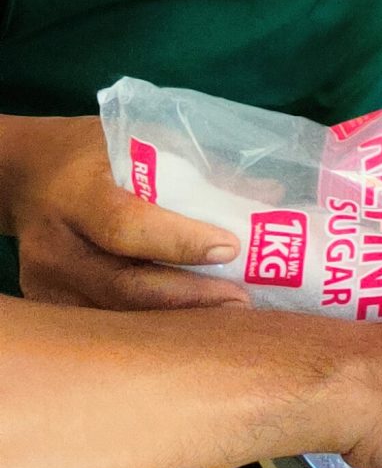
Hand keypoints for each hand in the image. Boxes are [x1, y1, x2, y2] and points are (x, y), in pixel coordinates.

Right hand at [0, 117, 243, 309]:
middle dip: (189, 297)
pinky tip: (190, 326)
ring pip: (115, 313)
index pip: (127, 225)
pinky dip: (149, 326)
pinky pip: (103, 322)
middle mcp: (56, 244)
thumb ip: (200, 167)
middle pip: (123, 284)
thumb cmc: (96, 153)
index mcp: (79, 193)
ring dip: (175, 319)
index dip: (179, 241)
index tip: (230, 248)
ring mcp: (46, 281)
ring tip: (228, 317)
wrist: (27, 176)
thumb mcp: (140, 140)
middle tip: (241, 301)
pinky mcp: (48, 304)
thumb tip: (268, 193)